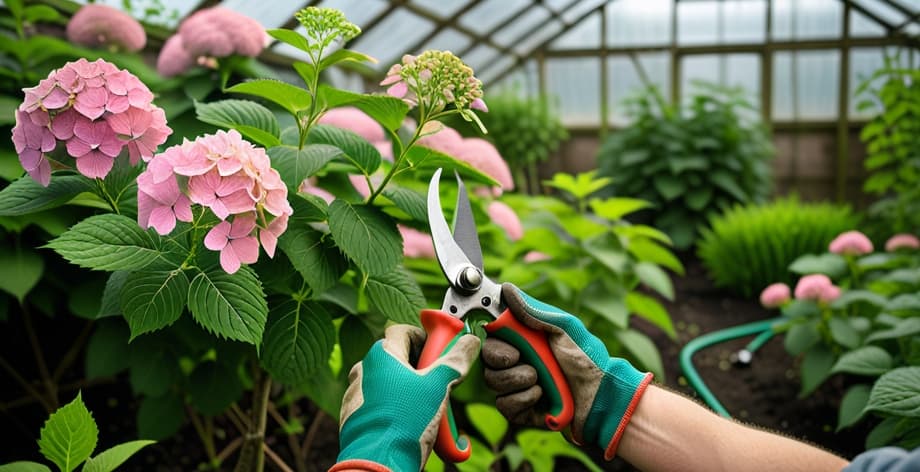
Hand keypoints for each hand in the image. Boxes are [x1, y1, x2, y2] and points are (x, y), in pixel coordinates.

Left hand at [331, 324, 479, 471]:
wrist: (378, 462)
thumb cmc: (405, 422)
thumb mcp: (438, 387)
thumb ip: (455, 361)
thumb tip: (469, 343)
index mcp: (382, 355)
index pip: (402, 330)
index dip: (423, 337)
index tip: (438, 350)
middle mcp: (364, 370)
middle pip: (395, 356)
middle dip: (418, 365)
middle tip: (437, 380)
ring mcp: (356, 393)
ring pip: (386, 381)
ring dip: (406, 387)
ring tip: (425, 404)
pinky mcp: (353, 415)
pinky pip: (376, 402)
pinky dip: (392, 405)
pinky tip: (408, 420)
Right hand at [482, 284, 652, 459]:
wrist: (601, 395)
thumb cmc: (587, 358)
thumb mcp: (563, 328)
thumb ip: (533, 310)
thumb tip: (507, 289)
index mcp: (524, 340)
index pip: (492, 337)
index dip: (495, 341)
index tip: (511, 347)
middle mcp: (516, 362)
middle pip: (488, 360)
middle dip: (505, 361)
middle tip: (525, 362)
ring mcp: (516, 386)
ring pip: (493, 382)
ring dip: (519, 380)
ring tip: (542, 379)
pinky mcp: (519, 409)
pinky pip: (504, 405)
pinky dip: (524, 399)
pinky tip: (542, 395)